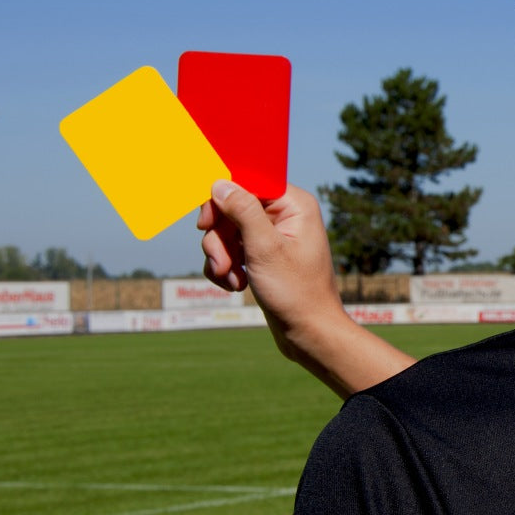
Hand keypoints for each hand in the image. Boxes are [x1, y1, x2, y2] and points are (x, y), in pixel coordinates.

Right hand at [198, 181, 414, 396]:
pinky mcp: (263, 255)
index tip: (205, 224)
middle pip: (232, 208)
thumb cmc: (295, 292)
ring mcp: (274, 236)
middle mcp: (286, 215)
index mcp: (294, 204)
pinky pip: (232, 250)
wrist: (309, 332)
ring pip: (227, 231)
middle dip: (219, 238)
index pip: (246, 183)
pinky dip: (227, 267)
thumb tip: (221, 182)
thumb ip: (242, 211)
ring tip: (230, 280)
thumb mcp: (264, 248)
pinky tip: (235, 286)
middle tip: (220, 264)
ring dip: (221, 257)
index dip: (220, 200)